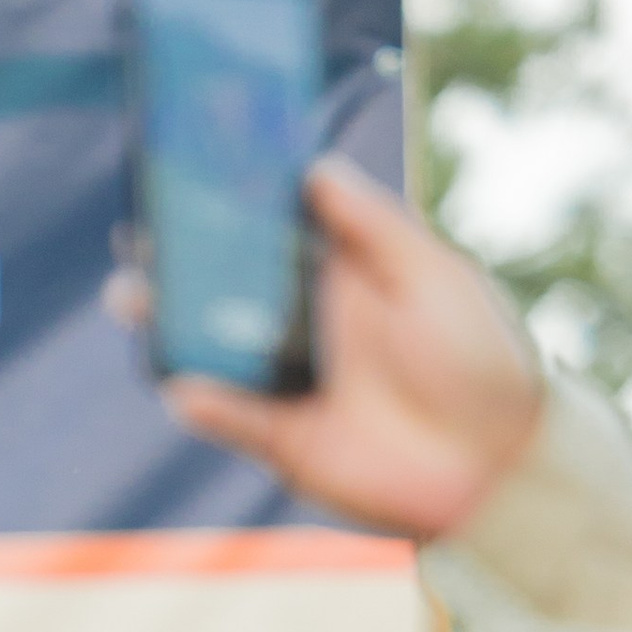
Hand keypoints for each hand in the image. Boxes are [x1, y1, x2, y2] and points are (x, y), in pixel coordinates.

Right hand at [153, 159, 545, 540]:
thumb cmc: (481, 359)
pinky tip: (181, 385)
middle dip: (178, 270)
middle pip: (228, 294)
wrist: (499, 462)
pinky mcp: (290, 443)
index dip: (225, 213)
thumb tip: (315, 170)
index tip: (181, 178)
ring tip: (132, 301)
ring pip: (218, 352)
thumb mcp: (433, 275)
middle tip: (136, 242)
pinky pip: (236, 419)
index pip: (269, 237)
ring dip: (171, 330)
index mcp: (342, 280)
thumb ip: (372, 226)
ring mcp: (295, 386)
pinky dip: (208, 405)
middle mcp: (310, 330)